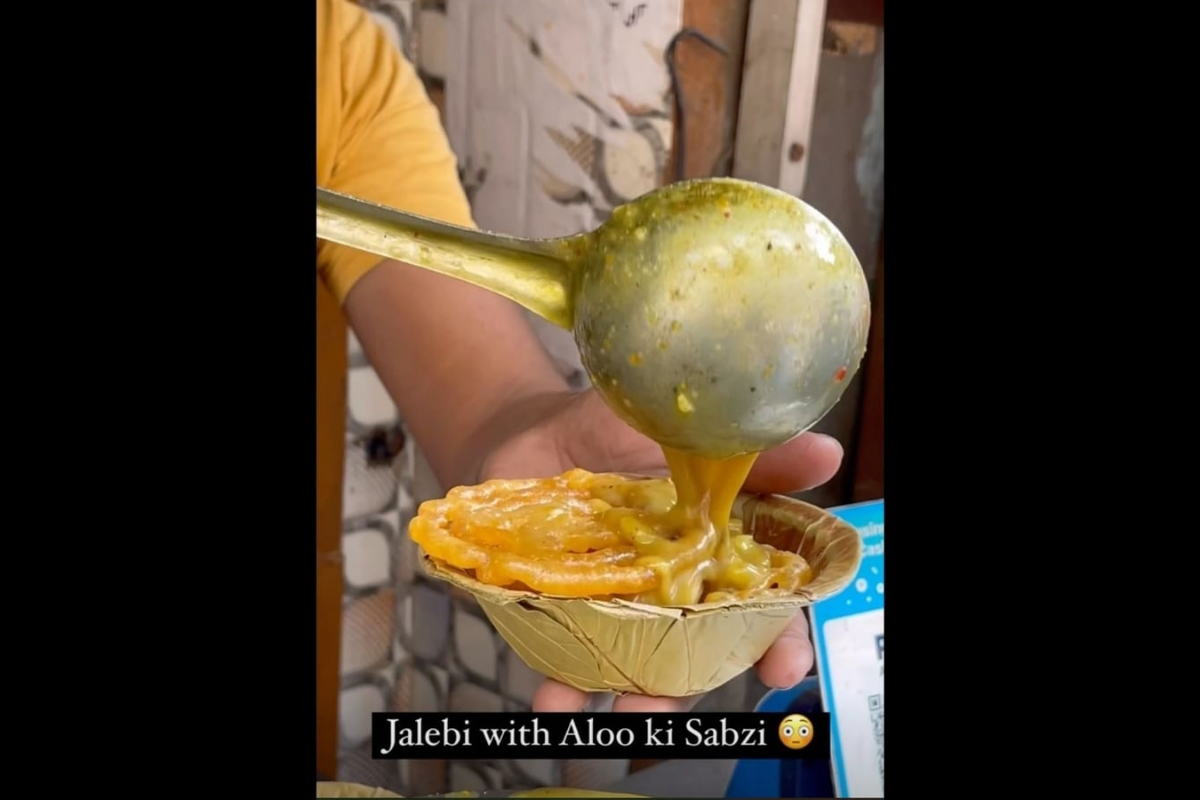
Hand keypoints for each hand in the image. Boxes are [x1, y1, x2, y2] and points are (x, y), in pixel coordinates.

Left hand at [478, 389, 842, 712]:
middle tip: (672, 707)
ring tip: (619, 718)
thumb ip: (757, 453)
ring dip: (631, 698)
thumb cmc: (620, 432)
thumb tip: (827, 453)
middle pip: (699, 654)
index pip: (762, 612)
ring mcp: (619, 609)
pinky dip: (560, 685)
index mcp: (716, 558)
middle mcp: (674, 595)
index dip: (779, 642)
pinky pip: (566, 659)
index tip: (782, 667)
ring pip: (639, 668)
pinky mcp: (565, 613)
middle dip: (691, 686)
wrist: (534, 429)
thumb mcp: (689, 434)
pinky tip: (551, 700)